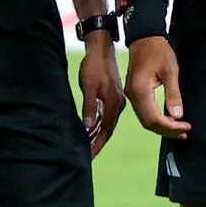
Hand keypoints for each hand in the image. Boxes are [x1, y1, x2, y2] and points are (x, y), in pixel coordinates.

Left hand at [77, 31, 125, 156]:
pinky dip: (99, 125)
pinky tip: (92, 129)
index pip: (105, 131)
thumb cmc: (94, 66)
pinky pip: (106, 115)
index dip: (97, 145)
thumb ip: (89, 107)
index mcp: (113, 104)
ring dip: (98, 135)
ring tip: (88, 147)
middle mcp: (118, 105)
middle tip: (87, 157)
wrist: (102, 49)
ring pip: (107, 124)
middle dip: (97, 144)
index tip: (89, 156)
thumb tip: (88, 127)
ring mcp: (116, 101)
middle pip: (107, 130)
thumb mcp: (89, 86)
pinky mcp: (112, 97)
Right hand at [124, 35, 189, 138]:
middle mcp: (133, 96)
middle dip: (166, 130)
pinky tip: (168, 120)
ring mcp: (131, 95)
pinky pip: (144, 113)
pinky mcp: (134, 93)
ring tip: (179, 130)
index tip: (186, 127)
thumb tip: (178, 115)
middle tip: (184, 133)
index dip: (170, 126)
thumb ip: (173, 94)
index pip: (154, 118)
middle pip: (148, 123)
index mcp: (140, 90)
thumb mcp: (170, 71)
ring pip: (145, 120)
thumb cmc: (158, 51)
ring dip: (162, 127)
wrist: (144, 38)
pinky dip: (156, 119)